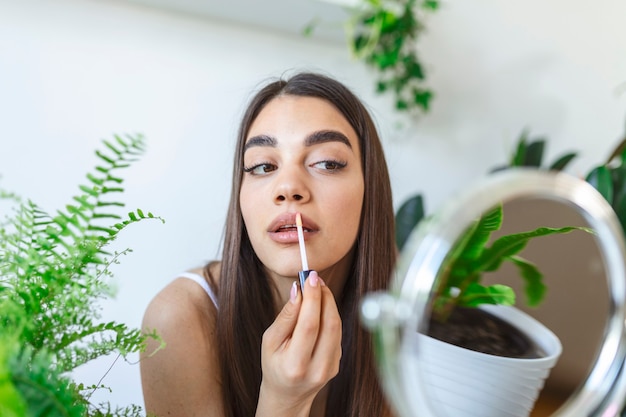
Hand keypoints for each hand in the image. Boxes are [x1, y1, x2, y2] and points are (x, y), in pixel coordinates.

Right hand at [256, 271, 341, 416]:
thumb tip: (298, 290)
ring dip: (329, 303)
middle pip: (329, 324)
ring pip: (337, 326)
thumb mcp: (269, 341)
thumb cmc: (274, 365)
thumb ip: (285, 317)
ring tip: (317, 289)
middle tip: (315, 279)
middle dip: (324, 296)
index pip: (309, 325)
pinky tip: (319, 309)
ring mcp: (331, 367)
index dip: (313, 298)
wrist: (287, 394)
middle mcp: (317, 368)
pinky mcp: (338, 363)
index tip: (310, 277)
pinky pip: (337, 333)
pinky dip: (329, 316)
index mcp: (295, 364)